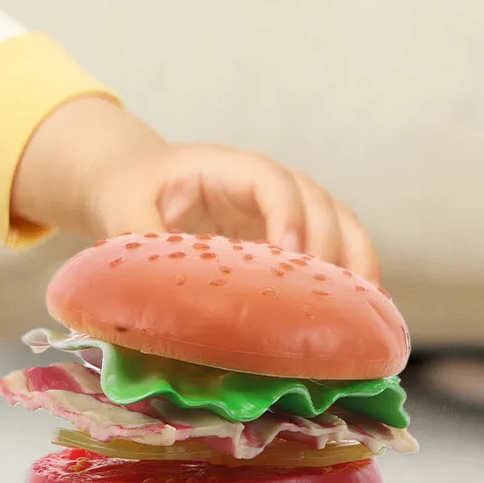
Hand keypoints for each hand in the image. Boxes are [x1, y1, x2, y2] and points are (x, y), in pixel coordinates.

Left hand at [11, 98, 379, 279]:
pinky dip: (354, 274)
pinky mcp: (289, 233)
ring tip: (362, 310)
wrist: (132, 181)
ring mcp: (283, 206)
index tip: (290, 253)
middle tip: (324, 297)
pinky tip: (362, 315)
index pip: (270, 179)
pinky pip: (335, 245)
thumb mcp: (120, 210)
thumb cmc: (128, 191)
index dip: (287, 212)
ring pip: (338, 221)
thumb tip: (153, 291)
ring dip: (356, 261)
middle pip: (316, 200)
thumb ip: (138, 241)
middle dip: (326, 246)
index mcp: (222, 167)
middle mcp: (263, 182)